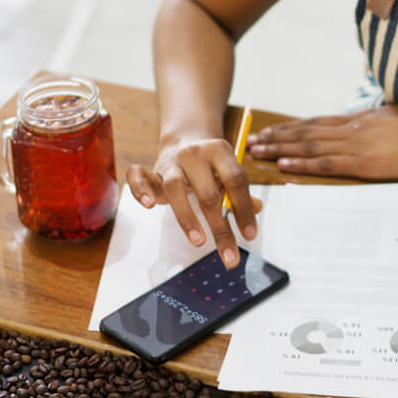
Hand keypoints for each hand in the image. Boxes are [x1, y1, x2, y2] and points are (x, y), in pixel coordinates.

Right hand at [127, 136, 263, 268]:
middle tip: (229, 256)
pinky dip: (141, 190)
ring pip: (175, 188)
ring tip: (198, 241)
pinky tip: (150, 205)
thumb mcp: (228, 172)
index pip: (235, 181)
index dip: (243, 209)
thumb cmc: (210, 166)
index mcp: (219, 151)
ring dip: (187, 218)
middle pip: (208, 193)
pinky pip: (139, 177)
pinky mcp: (152, 170)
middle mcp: (194, 154)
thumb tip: (257, 207)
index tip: (249, 236)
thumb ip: (240, 191)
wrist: (184, 141)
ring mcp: (171, 162)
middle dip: (220, 228)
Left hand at [246, 106, 397, 178]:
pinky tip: (284, 164)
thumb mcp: (394, 119)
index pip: (316, 123)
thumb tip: (364, 127)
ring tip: (258, 151)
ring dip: (280, 148)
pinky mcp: (365, 163)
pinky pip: (326, 163)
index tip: (270, 130)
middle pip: (305, 132)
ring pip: (309, 145)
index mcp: (359, 119)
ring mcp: (357, 145)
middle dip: (276, 137)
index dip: (290, 127)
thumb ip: (374, 124)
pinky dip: (302, 163)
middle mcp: (352, 129)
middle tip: (252, 140)